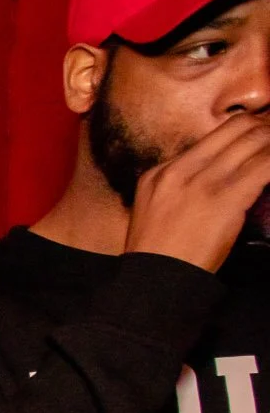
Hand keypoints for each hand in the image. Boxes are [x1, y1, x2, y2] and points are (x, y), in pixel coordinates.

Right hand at [126, 110, 269, 272]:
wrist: (154, 284)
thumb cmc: (159, 259)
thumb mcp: (155, 214)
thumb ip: (180, 192)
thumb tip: (218, 183)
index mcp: (160, 174)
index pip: (212, 137)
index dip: (245, 130)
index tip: (262, 134)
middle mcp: (180, 171)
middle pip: (237, 129)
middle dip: (266, 128)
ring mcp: (202, 183)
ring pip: (255, 141)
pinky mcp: (226, 198)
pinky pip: (265, 166)